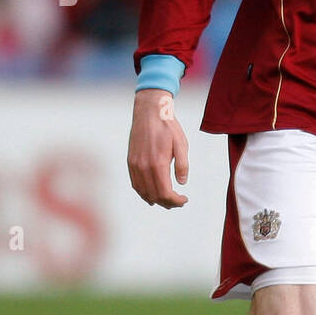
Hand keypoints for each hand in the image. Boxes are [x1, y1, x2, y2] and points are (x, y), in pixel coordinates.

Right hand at [127, 90, 189, 207]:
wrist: (149, 111)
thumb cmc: (168, 126)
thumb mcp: (182, 144)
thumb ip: (182, 165)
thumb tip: (182, 182)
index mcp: (158, 163)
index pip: (165, 192)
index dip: (175, 201)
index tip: (184, 199)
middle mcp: (144, 166)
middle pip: (154, 195)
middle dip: (168, 203)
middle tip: (178, 201)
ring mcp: (135, 164)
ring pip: (143, 192)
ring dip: (155, 199)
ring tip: (168, 200)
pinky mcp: (130, 161)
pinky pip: (135, 183)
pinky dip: (144, 192)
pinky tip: (152, 193)